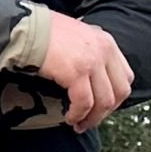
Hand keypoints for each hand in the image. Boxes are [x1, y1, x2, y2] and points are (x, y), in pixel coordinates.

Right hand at [37, 11, 131, 131]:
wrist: (25, 27)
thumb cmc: (42, 31)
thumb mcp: (76, 35)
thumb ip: (88, 50)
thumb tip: (89, 74)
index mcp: (106, 42)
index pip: (125, 77)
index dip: (115, 97)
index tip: (102, 107)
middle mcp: (104, 51)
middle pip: (119, 91)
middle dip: (106, 111)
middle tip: (92, 120)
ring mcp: (92, 62)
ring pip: (104, 100)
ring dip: (93, 118)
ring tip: (79, 124)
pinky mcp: (76, 72)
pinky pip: (84, 102)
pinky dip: (78, 114)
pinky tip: (70, 118)